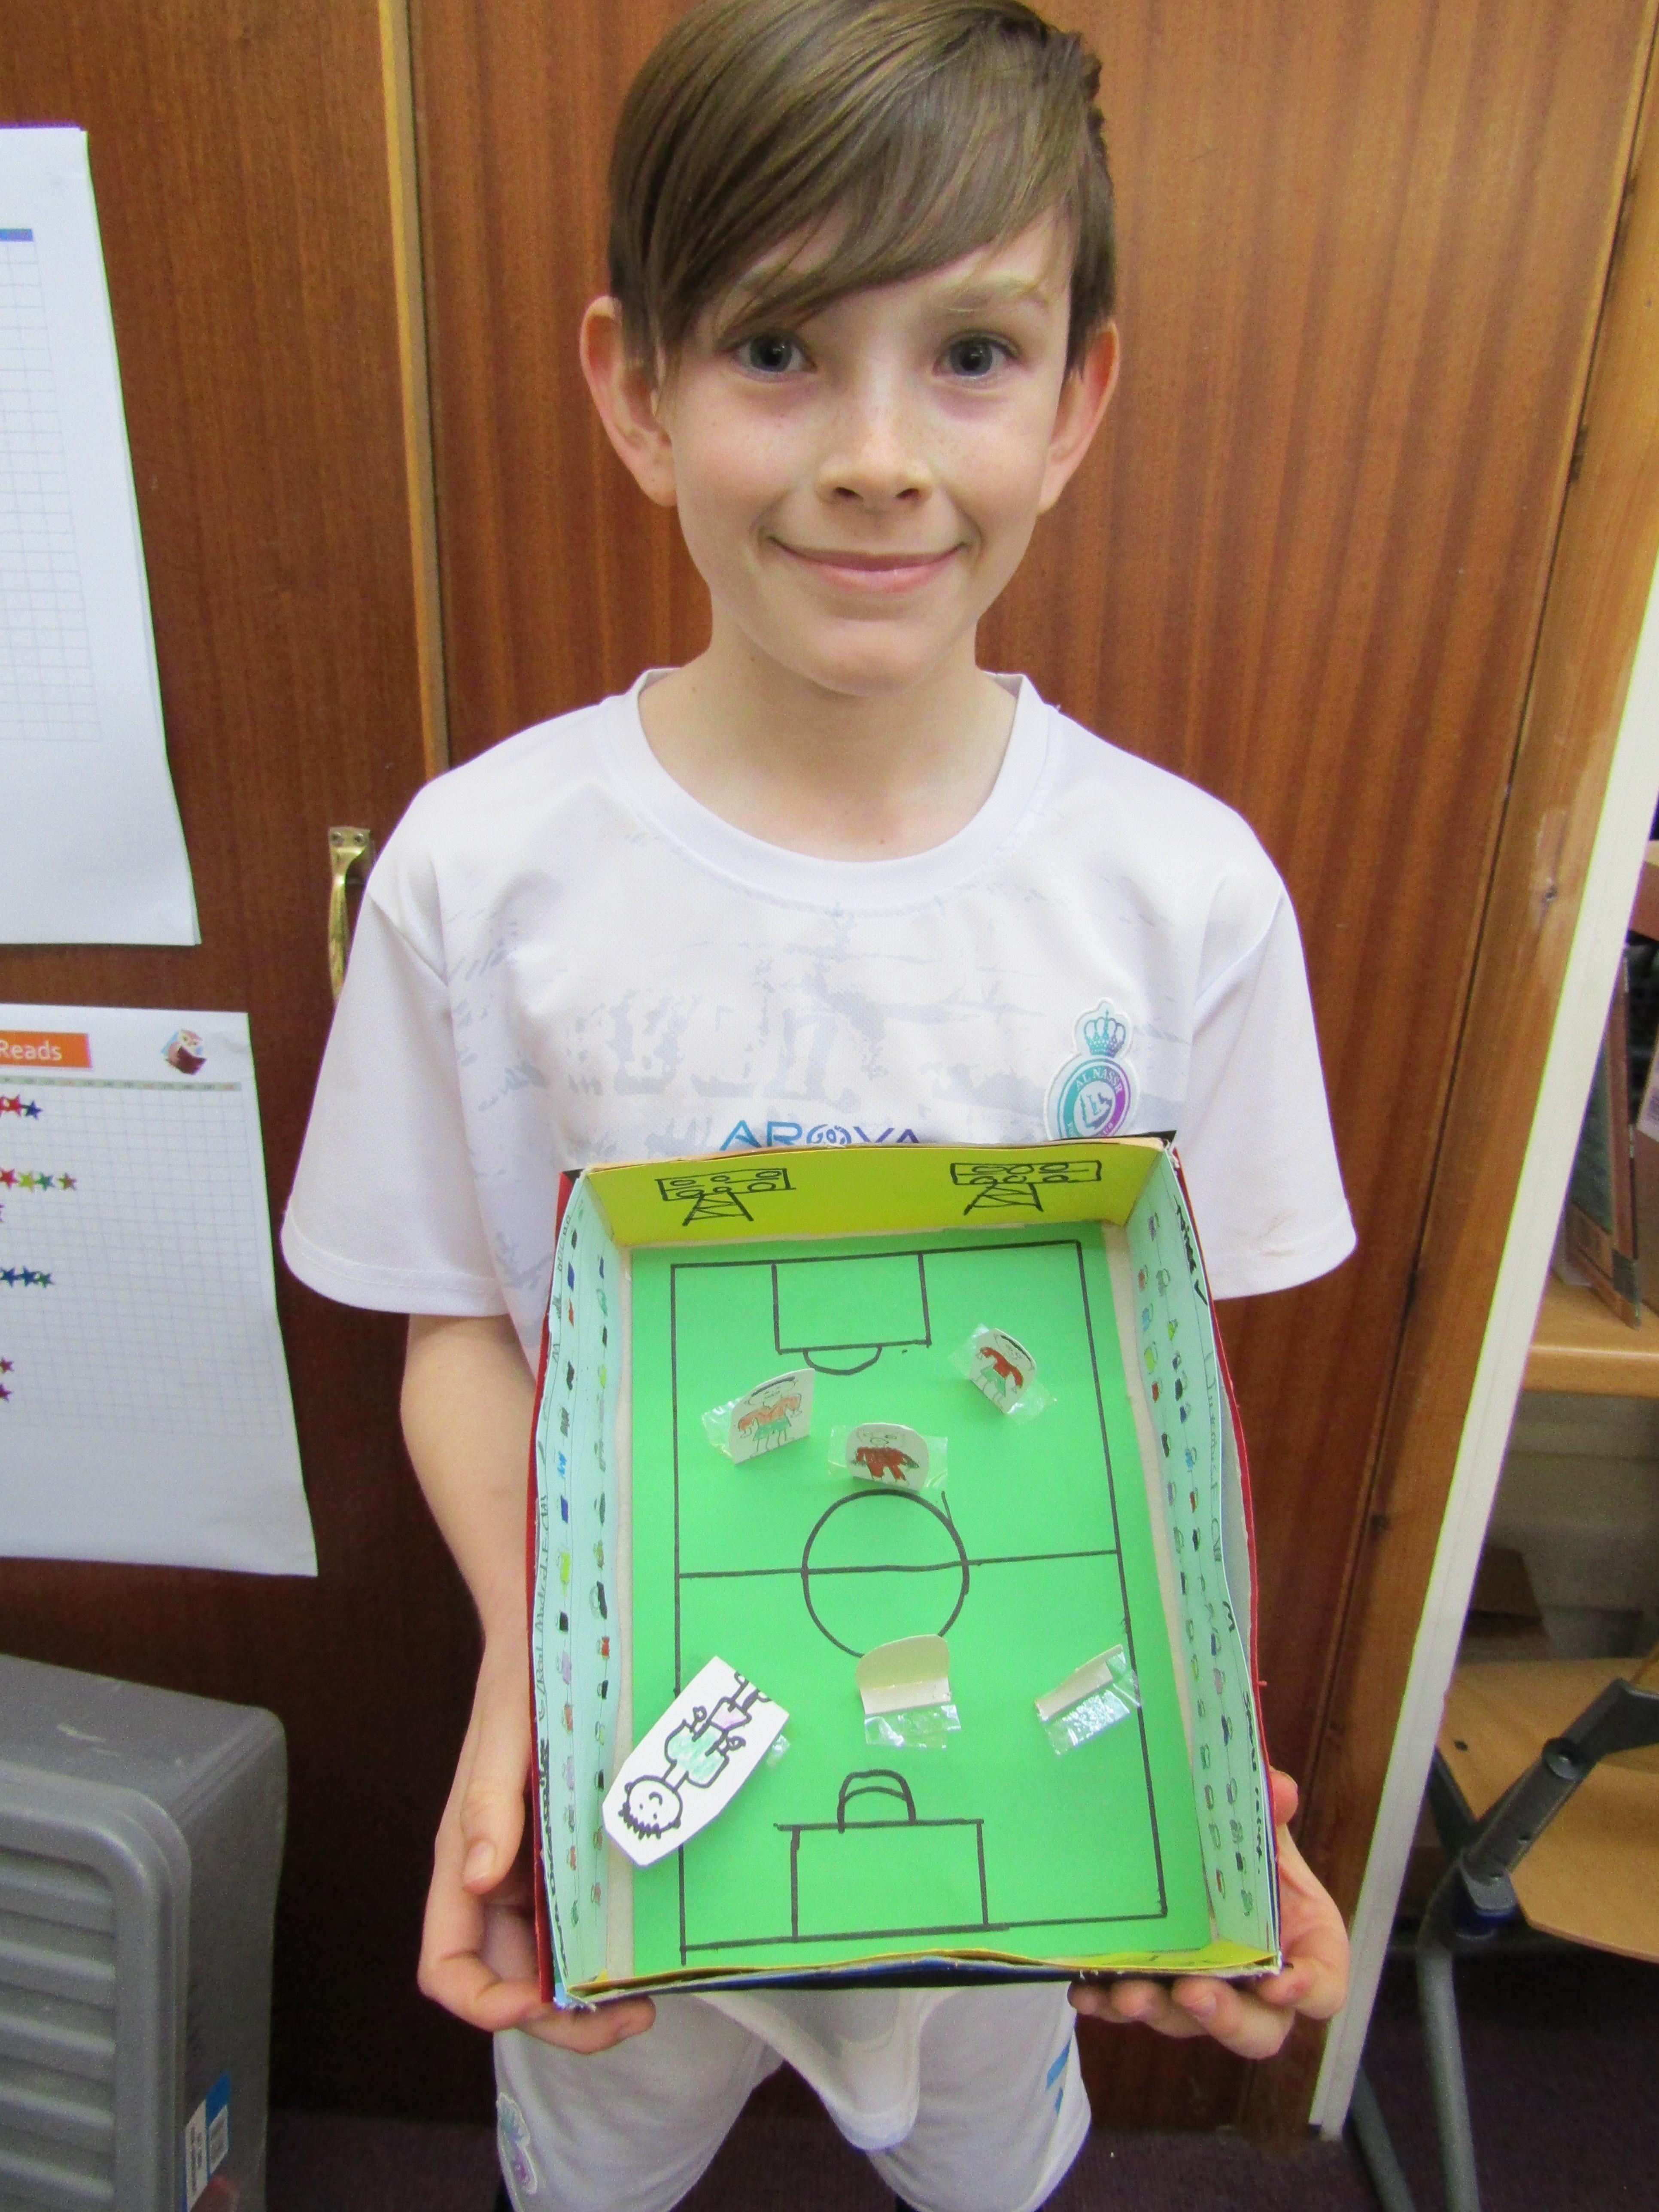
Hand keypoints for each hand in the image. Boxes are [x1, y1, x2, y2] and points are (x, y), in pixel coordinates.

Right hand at [418, 1638, 654, 2052]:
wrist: (551, 1642)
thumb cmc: (518, 1686)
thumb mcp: (501, 1738)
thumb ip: (488, 1804)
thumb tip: (475, 1876)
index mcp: (461, 1866)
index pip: (447, 1967)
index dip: (484, 2003)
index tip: (540, 2003)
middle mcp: (492, 1884)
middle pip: (507, 1985)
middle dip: (557, 2019)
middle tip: (627, 2018)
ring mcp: (532, 1877)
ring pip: (547, 1966)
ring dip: (587, 1998)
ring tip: (645, 2000)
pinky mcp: (569, 1861)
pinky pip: (579, 1925)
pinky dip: (605, 1952)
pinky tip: (646, 1952)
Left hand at [1069, 1769, 1347, 2058]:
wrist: (1205, 1864)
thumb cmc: (1250, 1862)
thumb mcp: (1262, 1835)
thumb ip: (1270, 1814)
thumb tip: (1276, 1787)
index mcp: (1305, 1953)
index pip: (1322, 1989)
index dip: (1306, 1990)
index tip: (1279, 1984)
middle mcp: (1259, 1992)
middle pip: (1257, 2031)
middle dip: (1225, 2018)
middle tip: (1193, 1994)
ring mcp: (1206, 2001)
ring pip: (1188, 2023)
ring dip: (1158, 2011)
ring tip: (1129, 1993)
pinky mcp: (1158, 1995)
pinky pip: (1134, 2010)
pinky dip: (1109, 2003)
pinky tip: (1085, 1992)